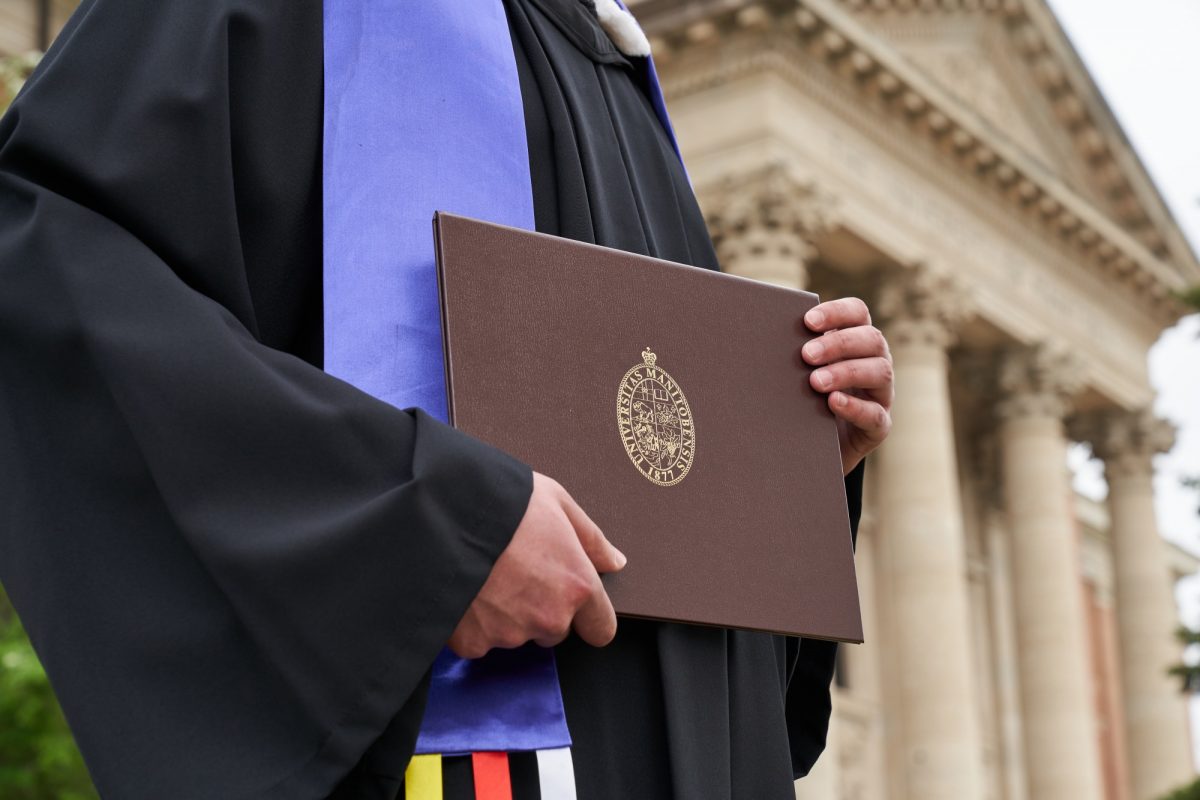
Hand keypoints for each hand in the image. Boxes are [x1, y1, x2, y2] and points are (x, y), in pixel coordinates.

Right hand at [448, 473, 625, 658]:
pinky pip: (480, 639)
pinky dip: (474, 622)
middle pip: (554, 629)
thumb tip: (614, 562)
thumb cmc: (502, 500)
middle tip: (516, 570)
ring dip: (506, 614)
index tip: (575, 603)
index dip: (589, 616)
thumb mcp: (556, 502)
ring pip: (516, 634)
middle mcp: (549, 617)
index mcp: (577, 585)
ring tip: (487, 573)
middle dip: (541, 608)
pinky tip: (466, 589)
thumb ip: (590, 538)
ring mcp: (510, 634)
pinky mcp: (474, 643)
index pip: (601, 628)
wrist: (439, 514)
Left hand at [801, 297, 893, 474]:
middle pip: (872, 340)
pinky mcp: (878, 427)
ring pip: (880, 373)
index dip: (837, 312)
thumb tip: (759, 332)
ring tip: (815, 382)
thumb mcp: (796, 373)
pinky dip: (855, 407)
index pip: (858, 313)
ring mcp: (881, 395)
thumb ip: (791, 352)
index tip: (808, 321)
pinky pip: (875, 415)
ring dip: (846, 373)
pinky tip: (833, 403)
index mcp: (855, 341)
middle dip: (838, 344)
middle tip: (806, 355)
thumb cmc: (800, 400)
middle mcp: (875, 363)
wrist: (809, 448)